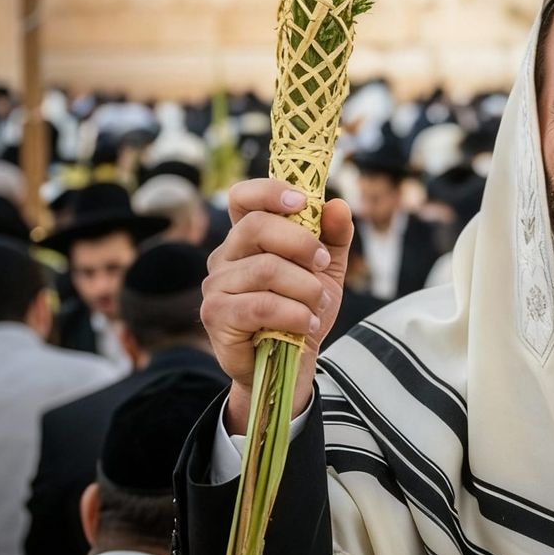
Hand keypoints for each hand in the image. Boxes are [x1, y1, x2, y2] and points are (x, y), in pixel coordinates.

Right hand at [201, 179, 353, 431]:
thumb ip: (333, 236)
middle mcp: (225, 256)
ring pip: (265, 269)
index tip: (303, 202)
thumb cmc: (303, 309)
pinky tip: (308, 323)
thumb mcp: (327, 270)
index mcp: (247, 237)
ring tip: (319, 304)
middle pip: (256, 227)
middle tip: (323, 264)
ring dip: (305, 287)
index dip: (270, 192)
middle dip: (301, 243)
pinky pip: (260, 306)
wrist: (292, 362)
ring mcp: (216, 285)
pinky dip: (294, 314)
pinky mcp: (215, 315)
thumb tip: (337, 205)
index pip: (243, 197)